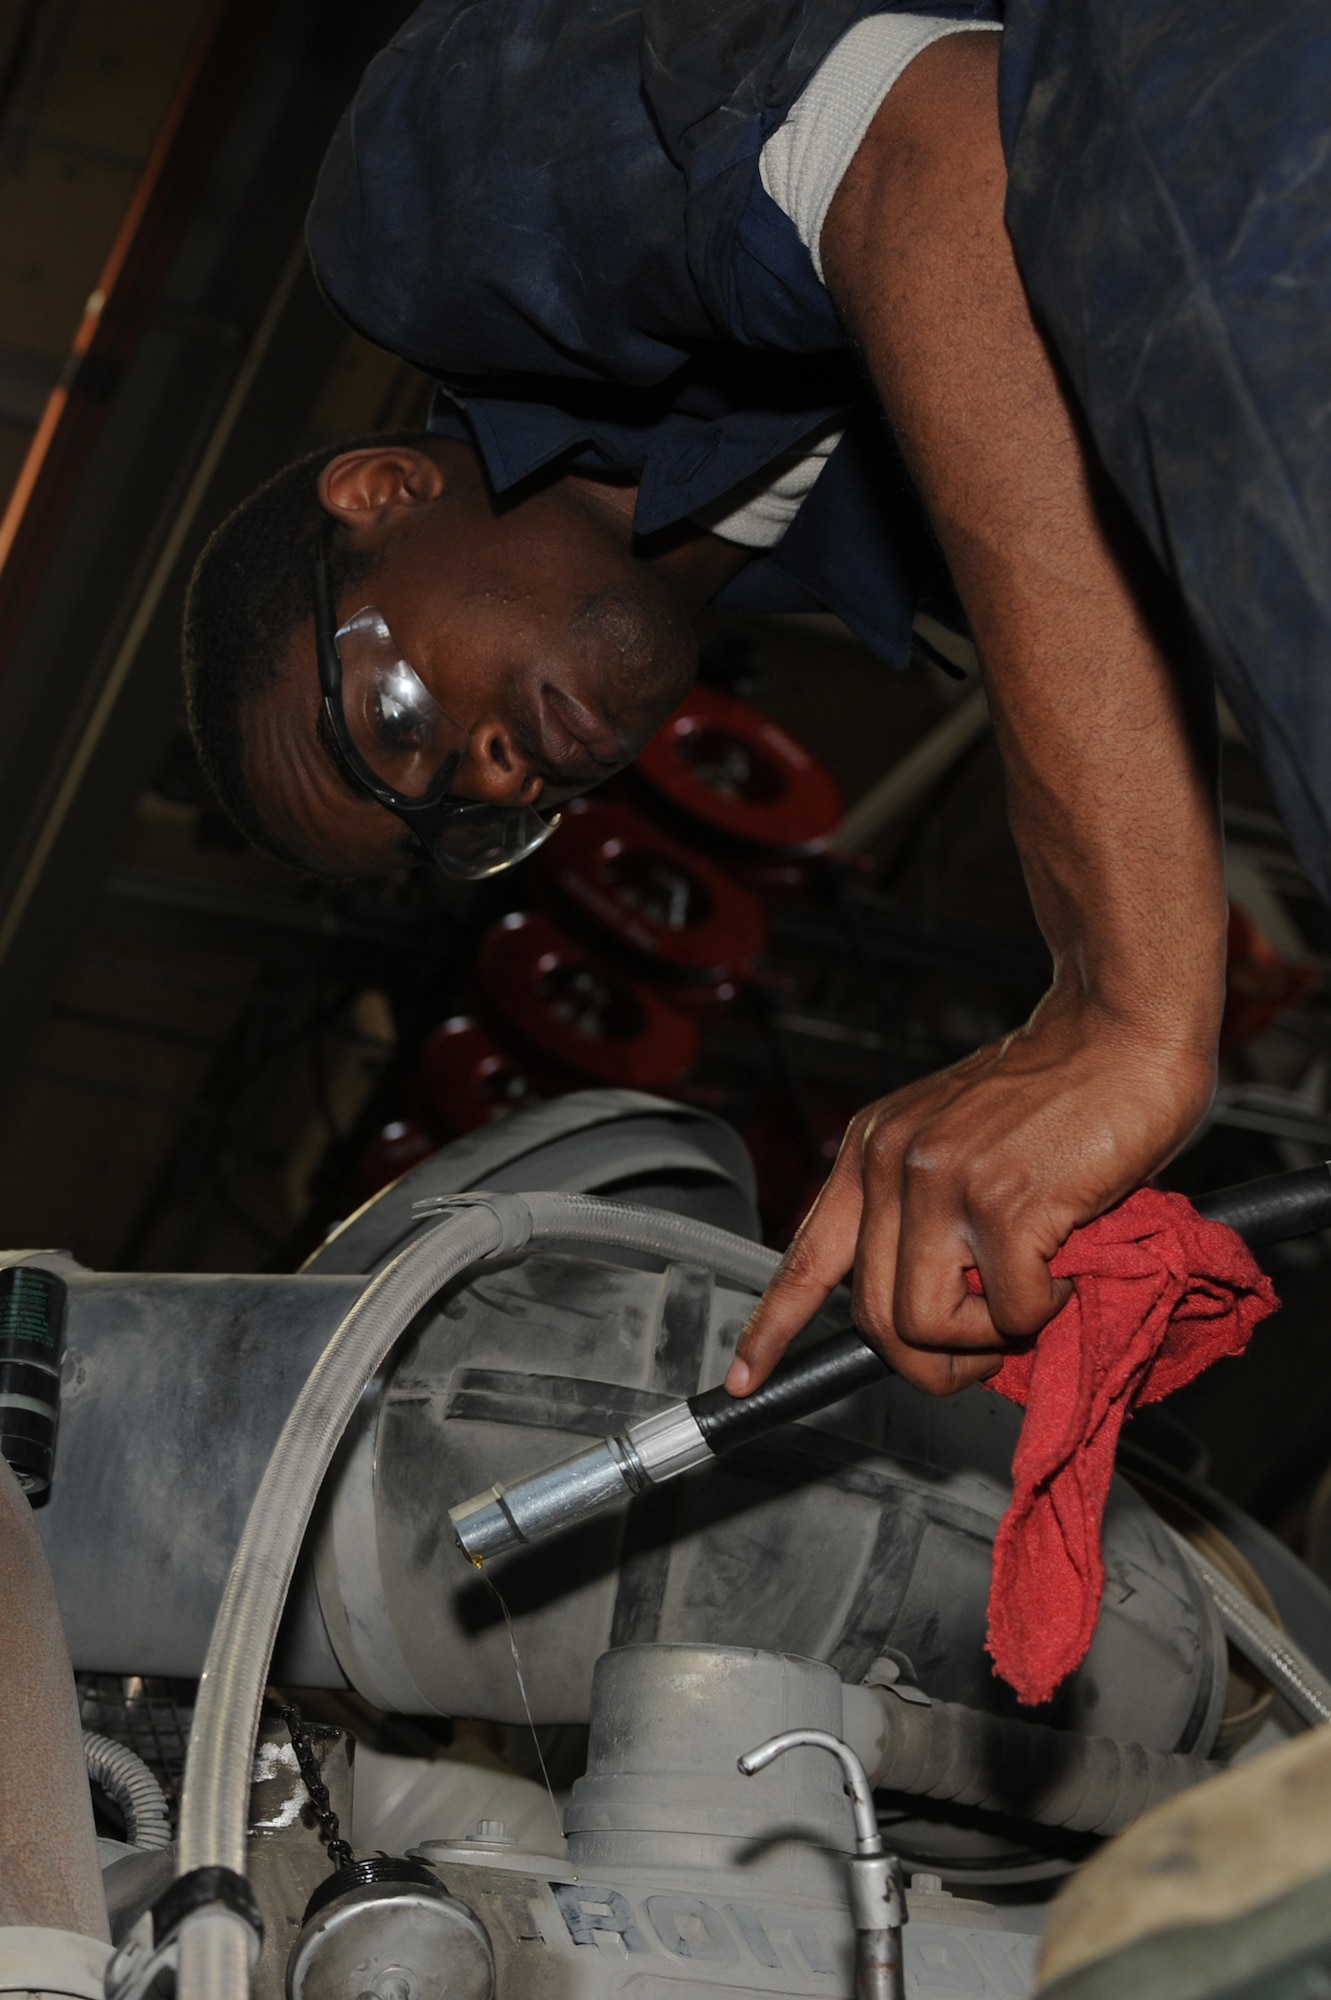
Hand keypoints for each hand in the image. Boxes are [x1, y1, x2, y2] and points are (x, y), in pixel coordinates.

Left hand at [726, 994, 1213, 1397]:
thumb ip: (923, 1207)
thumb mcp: (955, 1136)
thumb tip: (921, 1308)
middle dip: (929, 1361)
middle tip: (983, 1352)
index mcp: (871, 1148)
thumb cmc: (1059, 1089)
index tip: (745, 1377)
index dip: (772, 1327)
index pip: (806, 1257)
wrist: (1122, 1029)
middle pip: (872, 1317)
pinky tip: (1062, 1271)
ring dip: (983, 1341)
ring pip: (923, 1325)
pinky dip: (1040, 1313)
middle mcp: (892, 1162)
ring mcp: (942, 1182)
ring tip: (1026, 1303)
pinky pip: (1006, 1313)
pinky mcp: (1003, 1205)